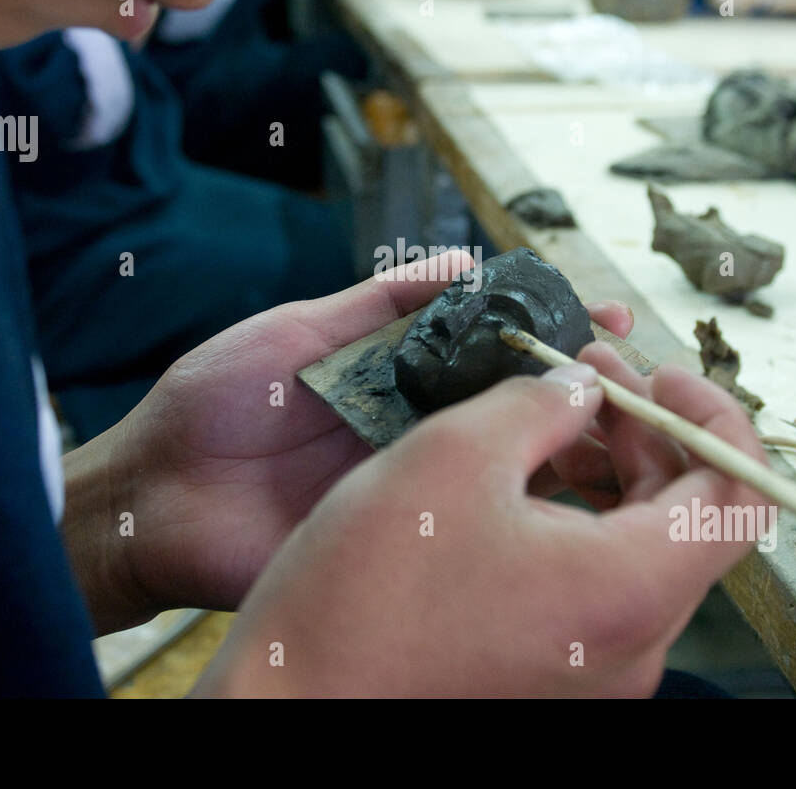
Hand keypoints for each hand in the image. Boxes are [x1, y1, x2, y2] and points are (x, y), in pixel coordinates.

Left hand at [62, 251, 632, 632]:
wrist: (154, 495)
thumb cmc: (212, 405)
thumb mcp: (296, 331)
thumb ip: (379, 302)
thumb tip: (461, 259)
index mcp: (399, 377)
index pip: (493, 347)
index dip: (553, 330)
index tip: (610, 315)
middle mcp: (417, 429)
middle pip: (514, 406)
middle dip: (584, 388)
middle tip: (641, 375)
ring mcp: (411, 484)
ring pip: (504, 464)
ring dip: (570, 446)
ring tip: (631, 428)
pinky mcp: (396, 536)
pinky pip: (465, 524)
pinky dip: (520, 511)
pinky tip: (573, 499)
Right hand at [193, 342, 769, 697]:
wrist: (295, 700)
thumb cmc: (365, 591)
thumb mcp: (455, 455)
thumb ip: (540, 403)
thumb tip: (582, 386)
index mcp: (628, 589)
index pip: (739, 496)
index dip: (715, 417)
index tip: (662, 373)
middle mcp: (630, 643)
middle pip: (689, 518)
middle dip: (649, 430)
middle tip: (591, 373)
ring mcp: (594, 667)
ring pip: (641, 548)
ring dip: (613, 469)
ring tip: (552, 413)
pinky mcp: (553, 673)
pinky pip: (597, 581)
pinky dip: (580, 517)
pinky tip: (525, 476)